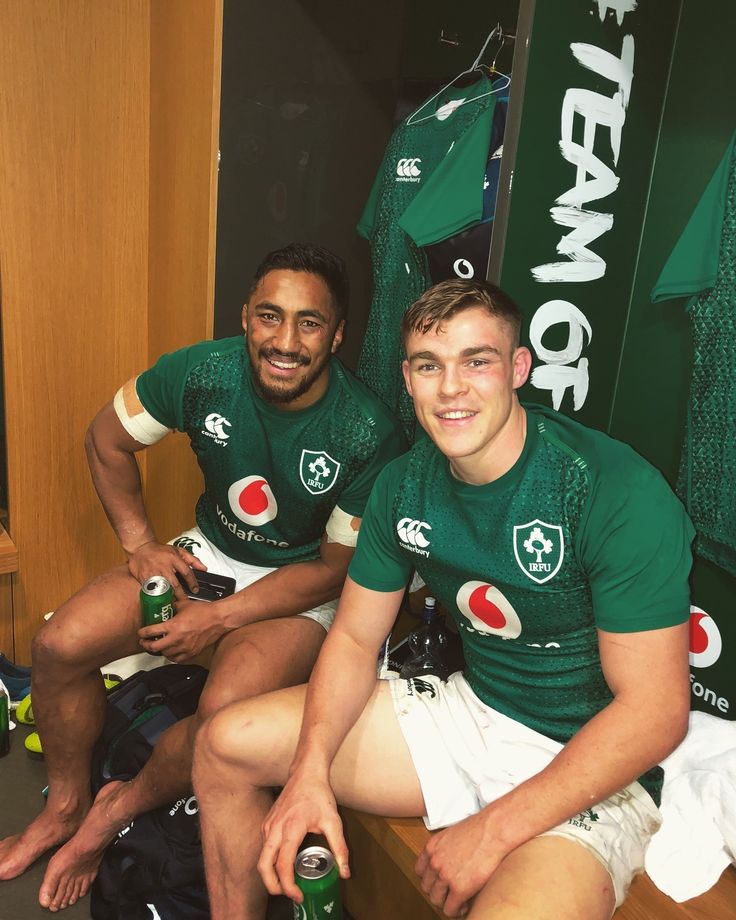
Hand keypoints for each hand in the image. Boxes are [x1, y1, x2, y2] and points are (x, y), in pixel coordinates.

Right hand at [127, 541, 206, 599]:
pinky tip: (162, 600)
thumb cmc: (161, 551)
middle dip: (181, 594)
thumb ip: (192, 560)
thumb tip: (204, 569)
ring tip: (175, 603)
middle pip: (175, 583)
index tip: (196, 590)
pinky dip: (158, 596)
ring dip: (170, 597)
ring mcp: (153, 573)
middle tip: (186, 601)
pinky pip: (153, 590)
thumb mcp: (178, 551)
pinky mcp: (144, 578)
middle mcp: (164, 566)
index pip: (186, 572)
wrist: (141, 549)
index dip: (192, 582)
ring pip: (164, 588)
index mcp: (174, 558)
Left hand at [138, 598, 225, 661]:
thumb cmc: (204, 612)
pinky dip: (172, 656)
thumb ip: (173, 606)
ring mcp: (184, 648)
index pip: (151, 631)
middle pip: (154, 647)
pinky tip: (171, 652)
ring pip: (165, 654)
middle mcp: (177, 639)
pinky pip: (177, 660)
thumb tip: (166, 605)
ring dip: (160, 650)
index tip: (141, 633)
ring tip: (158, 646)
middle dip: (147, 645)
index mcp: (173, 626)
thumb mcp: (185, 605)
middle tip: (145, 642)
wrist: (219, 619)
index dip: (143, 633)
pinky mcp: (192, 653)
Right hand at [258, 772, 349, 901]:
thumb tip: (344, 873)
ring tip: (288, 883)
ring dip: (271, 875)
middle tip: (289, 895)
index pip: (283, 865)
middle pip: (263, 866)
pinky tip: (285, 865)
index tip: (299, 896)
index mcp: (291, 828)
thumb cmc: (319, 795)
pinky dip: (271, 862)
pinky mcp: (267, 824)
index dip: (289, 886)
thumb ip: (340, 849)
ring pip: (262, 858)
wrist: (306, 773)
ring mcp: (268, 826)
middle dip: (272, 887)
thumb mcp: (334, 822)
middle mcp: (275, 828)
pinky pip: (264, 848)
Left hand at [415, 810, 504, 917]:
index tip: (438, 881)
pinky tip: (464, 905)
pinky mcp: (459, 888)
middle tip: (449, 892)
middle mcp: (435, 862)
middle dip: (438, 890)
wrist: (494, 831)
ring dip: (446, 902)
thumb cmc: (480, 828)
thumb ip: (445, 849)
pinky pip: (450, 909)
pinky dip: (456, 910)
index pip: (420, 870)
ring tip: (457, 900)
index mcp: (432, 847)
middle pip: (426, 887)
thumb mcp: (453, 834)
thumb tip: (449, 859)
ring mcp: (445, 876)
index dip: (431, 878)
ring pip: (436, 900)